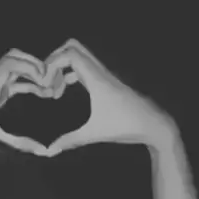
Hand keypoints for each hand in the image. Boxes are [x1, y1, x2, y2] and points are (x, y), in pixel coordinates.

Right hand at [44, 39, 172, 154]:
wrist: (154, 125)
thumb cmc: (127, 127)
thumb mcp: (95, 134)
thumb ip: (71, 140)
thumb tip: (49, 151)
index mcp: (97, 79)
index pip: (70, 54)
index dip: (52, 63)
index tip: (44, 83)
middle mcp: (100, 72)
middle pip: (73, 47)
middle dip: (54, 59)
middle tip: (45, 79)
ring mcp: (103, 75)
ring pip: (78, 57)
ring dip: (61, 67)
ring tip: (53, 89)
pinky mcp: (105, 82)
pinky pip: (83, 68)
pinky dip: (69, 73)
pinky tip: (63, 91)